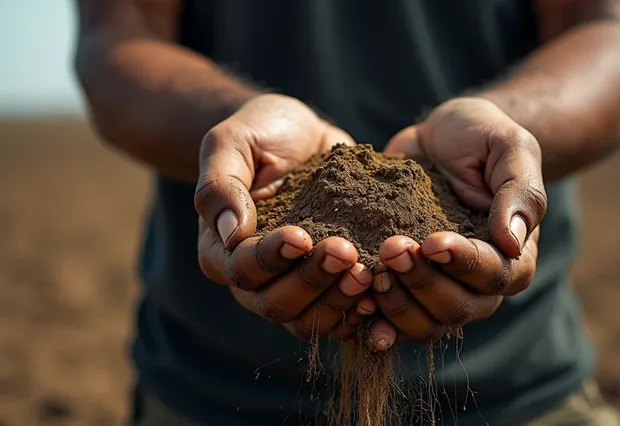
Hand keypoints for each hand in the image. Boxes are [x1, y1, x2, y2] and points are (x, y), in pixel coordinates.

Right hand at [194, 94, 377, 340]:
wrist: (301, 134)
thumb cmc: (259, 133)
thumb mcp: (231, 142)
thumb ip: (220, 184)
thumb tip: (230, 232)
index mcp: (222, 250)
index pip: (242, 269)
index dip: (271, 258)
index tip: (301, 235)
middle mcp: (255, 279)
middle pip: (276, 304)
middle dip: (312, 281)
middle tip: (346, 252)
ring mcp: (293, 286)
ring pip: (309, 319)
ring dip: (339, 300)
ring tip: (368, 272)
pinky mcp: (329, 286)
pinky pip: (342, 315)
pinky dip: (361, 311)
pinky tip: (381, 291)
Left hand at [374, 97, 546, 341]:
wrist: (439, 138)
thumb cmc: (482, 138)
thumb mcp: (510, 147)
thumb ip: (519, 192)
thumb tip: (511, 242)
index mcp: (513, 257)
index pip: (492, 276)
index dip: (462, 264)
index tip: (432, 241)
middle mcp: (477, 284)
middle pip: (455, 309)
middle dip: (422, 283)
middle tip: (393, 248)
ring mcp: (439, 289)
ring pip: (424, 324)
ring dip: (395, 303)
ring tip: (372, 269)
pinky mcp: (404, 286)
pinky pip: (390, 320)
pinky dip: (373, 319)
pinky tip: (355, 304)